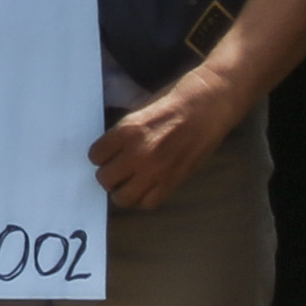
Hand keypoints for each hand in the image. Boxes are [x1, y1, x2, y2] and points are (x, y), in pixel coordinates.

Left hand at [90, 71, 241, 210]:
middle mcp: (139, 153)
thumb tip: (108, 152)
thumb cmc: (175, 102)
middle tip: (117, 168)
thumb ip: (121, 134)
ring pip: (124, 197)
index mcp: (127, 131)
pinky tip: (146, 187)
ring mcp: (157, 170)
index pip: (95, 156)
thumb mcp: (138, 111)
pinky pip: (148, 203)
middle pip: (105, 179)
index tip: (107, 154)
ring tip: (129, 181)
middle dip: (109, 174)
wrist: (210, 105)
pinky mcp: (175, 181)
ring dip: (123, 191)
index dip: (100, 155)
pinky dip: (144, 198)